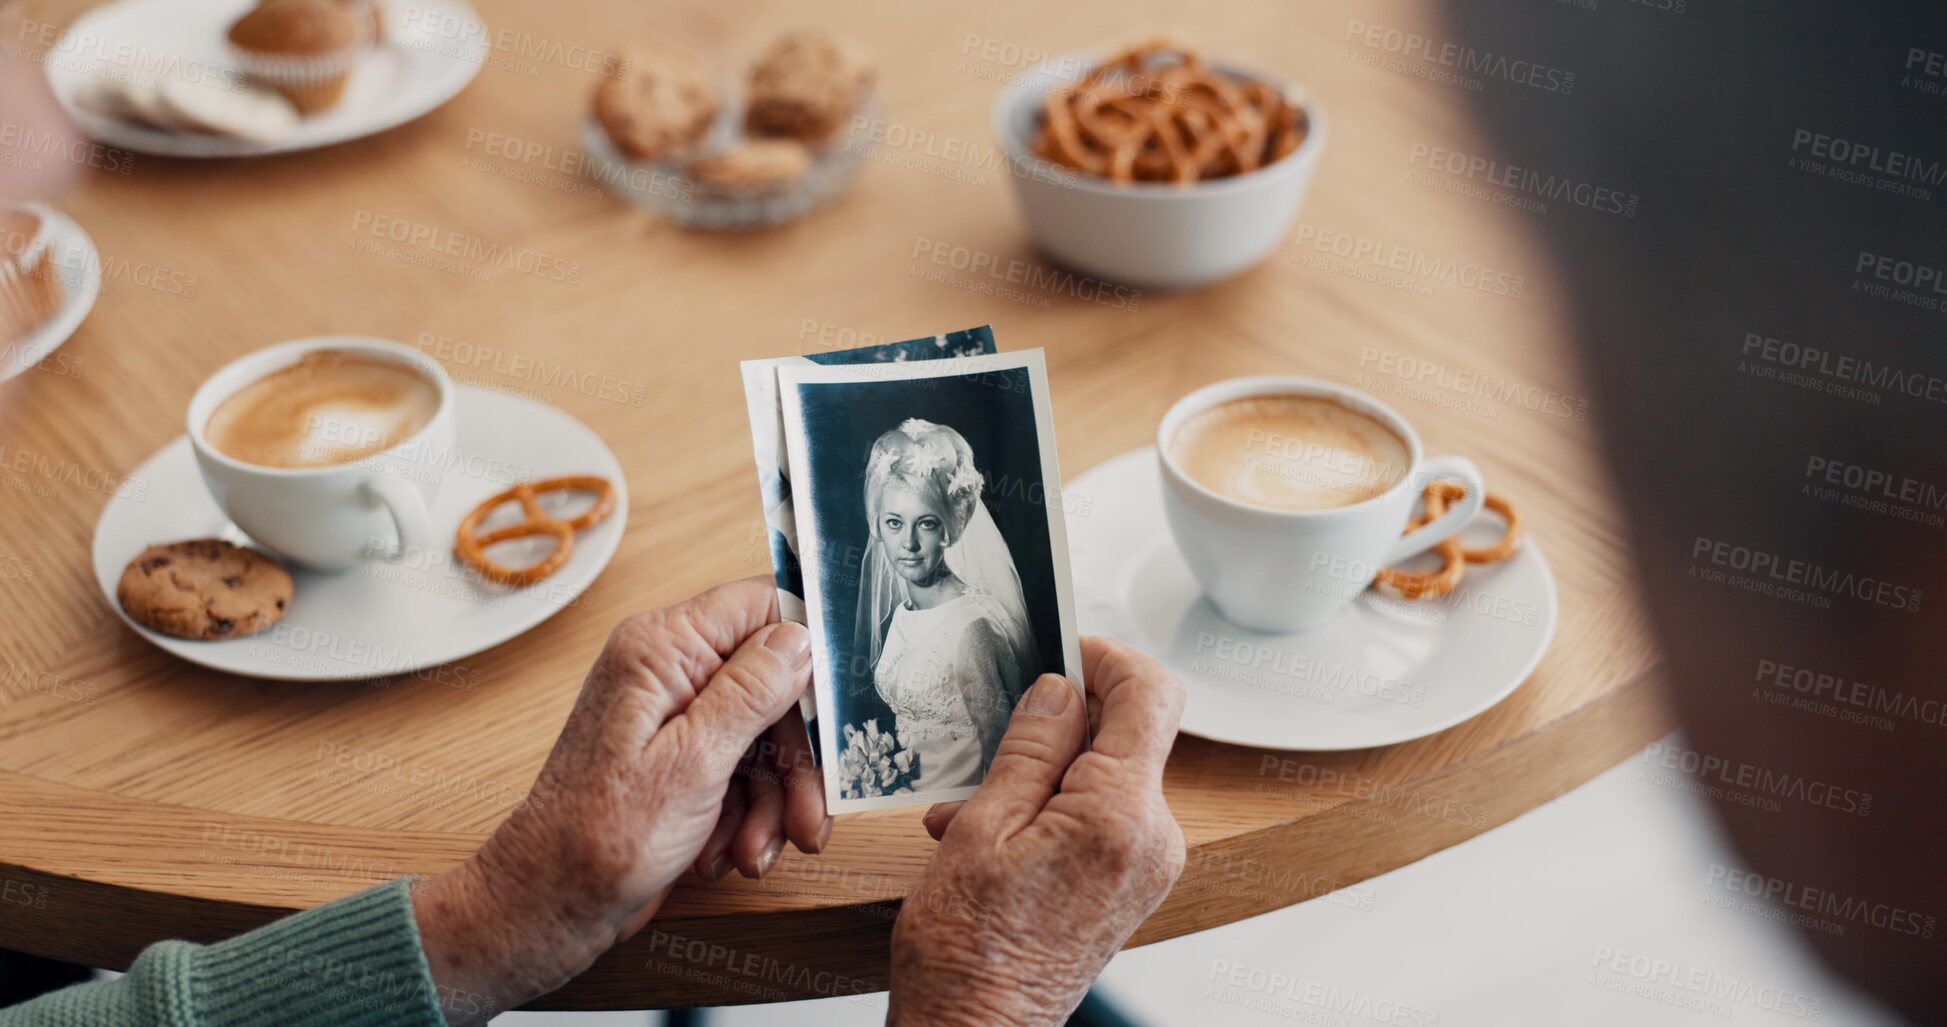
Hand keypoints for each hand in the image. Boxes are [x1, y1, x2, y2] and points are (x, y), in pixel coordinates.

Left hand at [411, 577, 829, 1023]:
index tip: (839, 701)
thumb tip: (800, 635)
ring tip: (756, 850)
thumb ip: (752, 691)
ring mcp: (673, 718)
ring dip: (773, 800)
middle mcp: (667, 672)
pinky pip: (741, 771)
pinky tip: (730, 851)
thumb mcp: (694, 762)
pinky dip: (746, 815)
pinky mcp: (678, 760)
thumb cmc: (598, 839)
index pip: (760, 605)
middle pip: (773, 685)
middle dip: (797, 757)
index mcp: (661, 649)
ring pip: (763, 737)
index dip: (809, 648)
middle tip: (811, 815)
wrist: (552, 907)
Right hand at [887, 636, 1185, 1026]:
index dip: (1106, 657)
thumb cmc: (968, 953)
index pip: (1151, 694)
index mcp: (1120, 815)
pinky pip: (1099, 816)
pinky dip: (1050, 808)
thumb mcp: (982, 828)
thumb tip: (1060, 688)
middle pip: (1128, 733)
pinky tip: (991, 834)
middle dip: (1058, 723)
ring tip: (971, 807)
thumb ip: (1031, 747)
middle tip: (992, 734)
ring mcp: (1146, 866)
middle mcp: (1152, 839)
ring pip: (1106, 775)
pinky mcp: (1128, 885)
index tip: (1061, 648)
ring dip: (1042, 772)